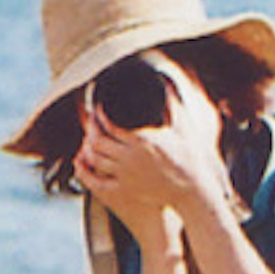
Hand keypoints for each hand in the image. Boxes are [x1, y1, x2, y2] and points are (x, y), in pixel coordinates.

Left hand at [72, 59, 229, 232]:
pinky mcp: (125, 190)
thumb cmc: (188, 158)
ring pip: (95, 160)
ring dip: (87, 149)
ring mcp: (126, 175)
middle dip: (90, 132)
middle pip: (97, 142)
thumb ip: (171, 105)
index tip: (97, 111)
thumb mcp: (181, 128)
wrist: (192, 187)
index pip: (110, 125)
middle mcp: (131, 157)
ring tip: (88, 142)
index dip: (99, 116)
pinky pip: (96, 182)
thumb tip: (167, 83)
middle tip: (91, 126)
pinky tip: (82, 164)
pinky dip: (85, 172)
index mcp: (143, 140)